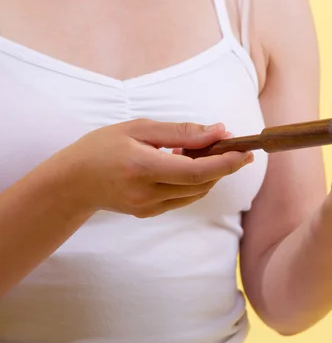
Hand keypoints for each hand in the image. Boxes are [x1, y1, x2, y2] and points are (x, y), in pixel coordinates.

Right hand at [50, 119, 251, 217]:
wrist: (73, 181)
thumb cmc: (103, 147)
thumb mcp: (139, 128)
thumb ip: (181, 132)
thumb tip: (219, 131)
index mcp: (142, 167)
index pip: (196, 171)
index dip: (226, 163)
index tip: (246, 152)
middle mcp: (147, 193)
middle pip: (201, 184)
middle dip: (224, 166)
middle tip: (232, 146)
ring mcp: (148, 208)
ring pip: (196, 193)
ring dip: (210, 173)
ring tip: (203, 151)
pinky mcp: (150, 214)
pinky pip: (184, 198)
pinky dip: (195, 182)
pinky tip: (187, 165)